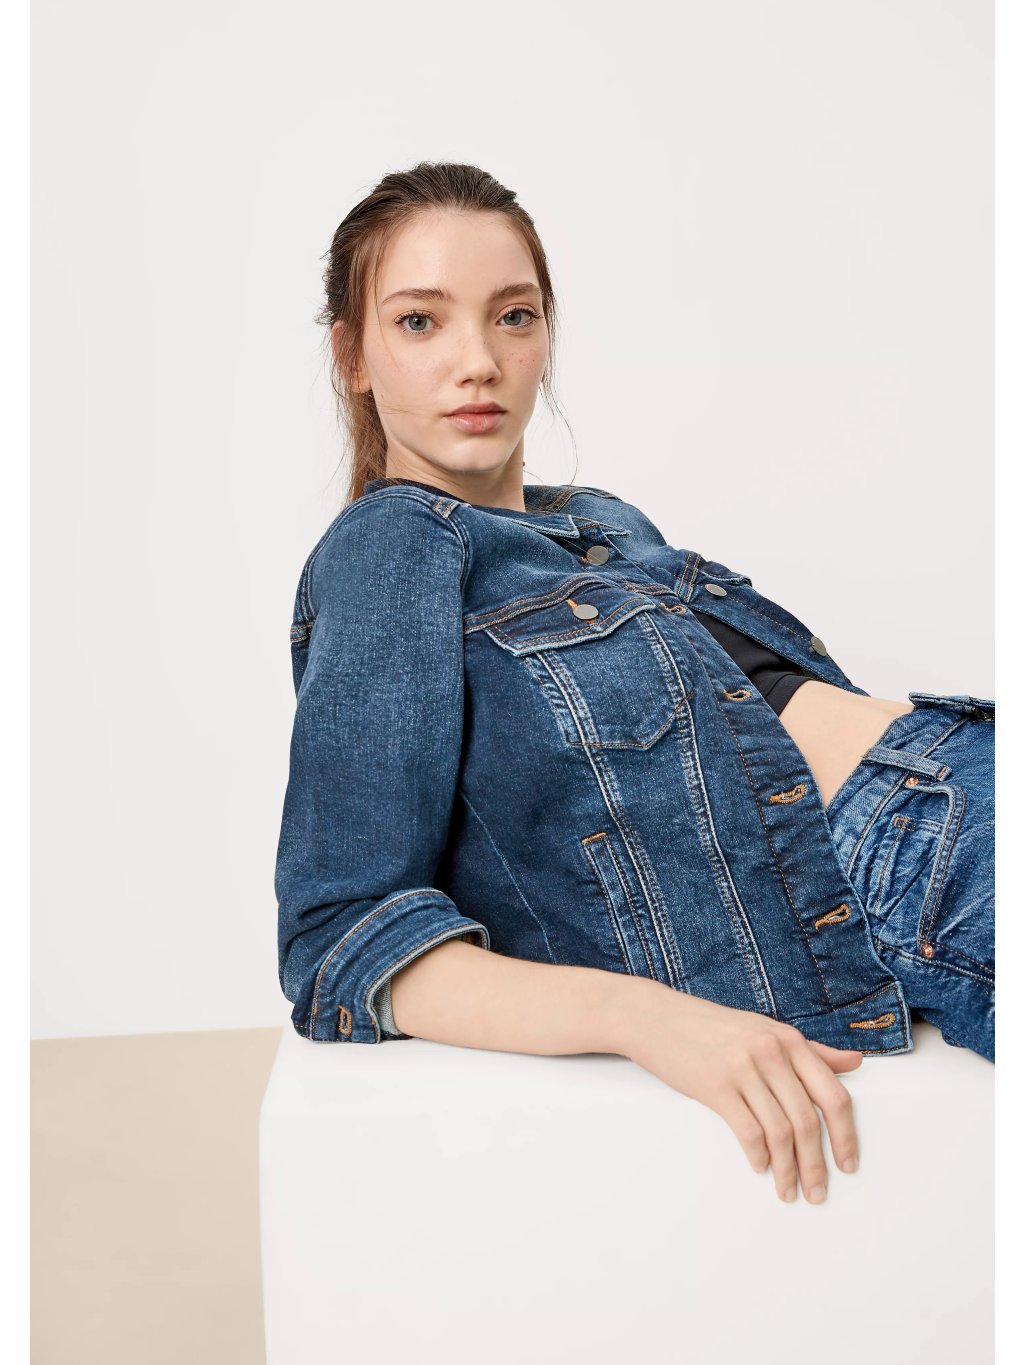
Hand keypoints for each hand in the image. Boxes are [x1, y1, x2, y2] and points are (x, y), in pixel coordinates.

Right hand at [622, 983, 861, 1202]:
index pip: (833, 1095)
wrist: (657, 1018)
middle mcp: (771, 1052)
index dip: (846, 1136)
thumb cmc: (712, 1027)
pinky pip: (747, 1131)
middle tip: (818, 1191)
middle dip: (817, 1165)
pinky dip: (758, 1156)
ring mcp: (742, 1068)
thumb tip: (855, 1063)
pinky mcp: (715, 1085)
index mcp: (790, 1040)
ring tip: (789, 1190)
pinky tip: (761, 1166)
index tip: (849, 1164)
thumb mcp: (766, 1030)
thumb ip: (811, 1050)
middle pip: (808, 1121)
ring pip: (780, 1132)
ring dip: (788, 1170)